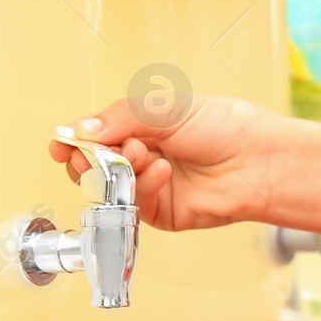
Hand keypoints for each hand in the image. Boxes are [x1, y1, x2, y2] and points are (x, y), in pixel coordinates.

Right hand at [49, 95, 287, 231]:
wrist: (258, 161)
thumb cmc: (225, 127)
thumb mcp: (166, 108)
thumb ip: (121, 117)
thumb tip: (82, 130)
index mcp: (140, 127)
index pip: (94, 135)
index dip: (74, 140)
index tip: (61, 144)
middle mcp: (141, 158)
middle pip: (94, 165)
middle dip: (91, 159)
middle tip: (96, 153)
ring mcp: (149, 187)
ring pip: (111, 187)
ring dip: (120, 169)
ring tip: (141, 154)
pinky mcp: (161, 213)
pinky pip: (136, 204)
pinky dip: (145, 186)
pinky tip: (164, 171)